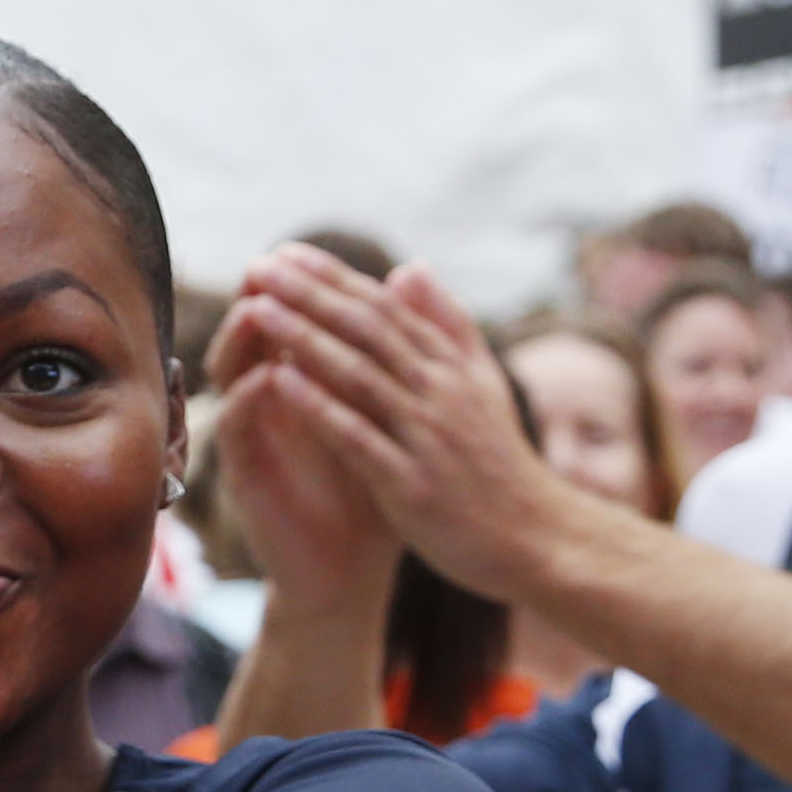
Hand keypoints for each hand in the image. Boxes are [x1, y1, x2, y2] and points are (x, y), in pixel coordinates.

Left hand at [230, 246, 568, 602]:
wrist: (535, 538)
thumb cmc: (501, 464)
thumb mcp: (483, 384)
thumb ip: (448, 326)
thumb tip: (411, 267)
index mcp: (451, 367)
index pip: (385, 309)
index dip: (333, 278)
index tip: (287, 253)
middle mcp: (440, 391)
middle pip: (367, 329)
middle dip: (310, 294)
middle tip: (259, 264)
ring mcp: (426, 435)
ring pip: (357, 374)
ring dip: (304, 338)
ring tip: (256, 310)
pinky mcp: (410, 483)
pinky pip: (357, 435)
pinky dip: (319, 406)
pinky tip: (278, 381)